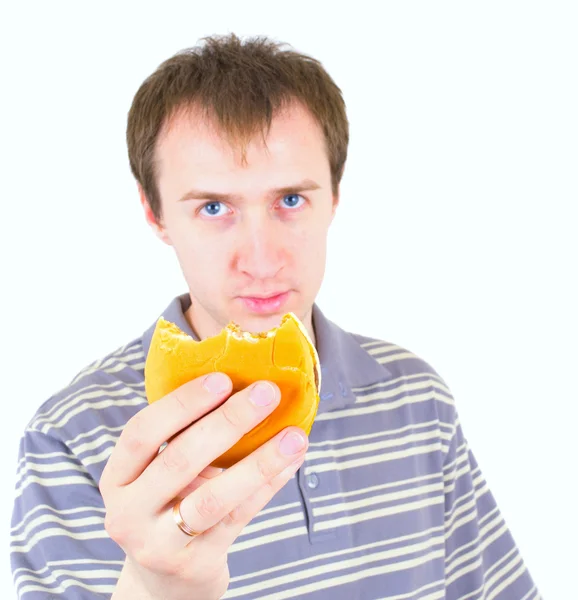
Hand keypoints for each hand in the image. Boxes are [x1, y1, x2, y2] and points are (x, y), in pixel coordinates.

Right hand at [99, 372, 307, 599]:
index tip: (222, 379)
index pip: (141, 432)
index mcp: (118, 477)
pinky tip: (291, 462)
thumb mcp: (158, 473)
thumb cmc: (167, 505)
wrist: (163, 580)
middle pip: (179, 460)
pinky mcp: (194, 564)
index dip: (182, 403)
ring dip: (260, 461)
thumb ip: (183, 437)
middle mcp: (128, 512)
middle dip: (228, 422)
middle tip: (267, 393)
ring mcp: (159, 544)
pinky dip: (268, 486)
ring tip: (294, 436)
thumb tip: (242, 384)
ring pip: (214, 497)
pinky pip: (239, 517)